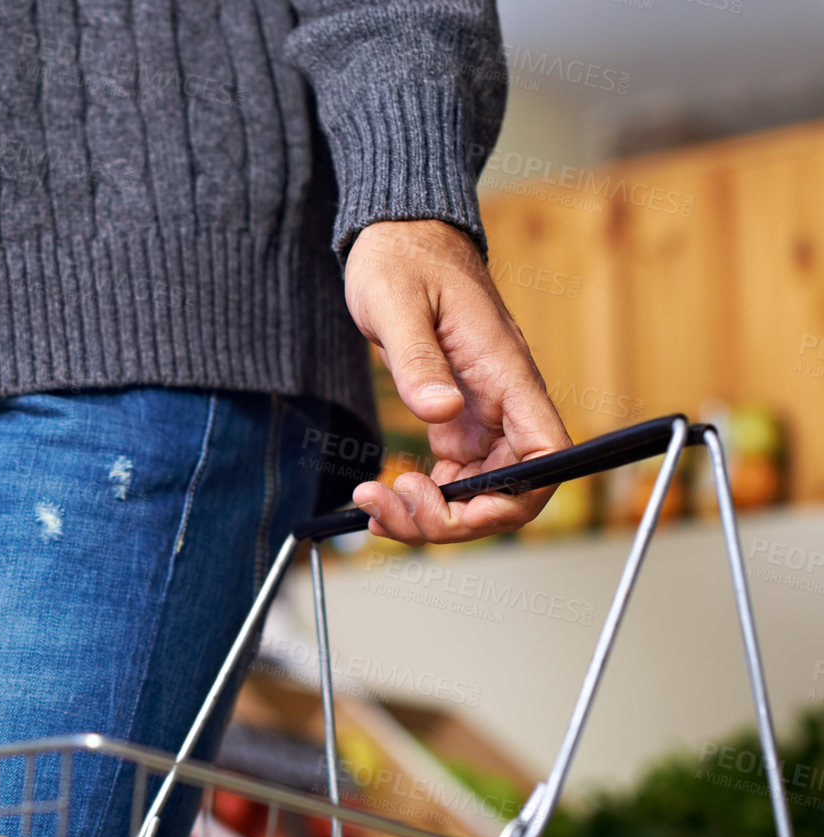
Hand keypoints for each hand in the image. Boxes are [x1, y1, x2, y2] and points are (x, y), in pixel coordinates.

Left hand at [344, 220, 571, 543]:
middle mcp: (504, 401)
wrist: (400, 236)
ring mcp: (482, 413)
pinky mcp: (457, 417)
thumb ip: (419, 360)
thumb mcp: (397, 303)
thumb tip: (440, 413)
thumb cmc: (403, 258)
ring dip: (430, 514)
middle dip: (453, 518)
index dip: (513, 499)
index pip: (544, 457)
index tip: (455, 510)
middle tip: (388, 505)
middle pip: (509, 490)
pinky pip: (453, 476)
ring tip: (373, 501)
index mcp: (506, 374)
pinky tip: (383, 495)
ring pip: (478, 491)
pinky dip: (422, 496)